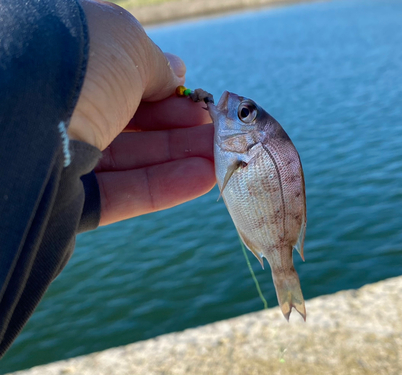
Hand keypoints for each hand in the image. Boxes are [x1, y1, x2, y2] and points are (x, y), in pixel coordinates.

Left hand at [69, 0, 214, 225]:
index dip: (164, 91)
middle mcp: (58, 109)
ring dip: (180, 157)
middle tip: (216, 131)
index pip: (121, 81)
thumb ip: (156, 64)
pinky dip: (165, 186)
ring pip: (130, 160)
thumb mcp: (126, 45)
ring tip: (221, 156)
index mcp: (65, 63)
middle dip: (179, 126)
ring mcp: (59, 157)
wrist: (22, 120)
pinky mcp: (64, 202)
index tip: (197, 100)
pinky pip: (121, 194)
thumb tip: (176, 74)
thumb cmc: (74, 63)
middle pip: (130, 122)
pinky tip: (205, 178)